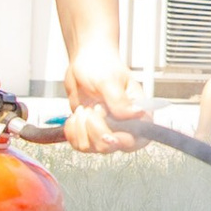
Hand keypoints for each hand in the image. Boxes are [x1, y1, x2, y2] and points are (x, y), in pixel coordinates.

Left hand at [60, 36, 146, 154]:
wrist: (84, 63)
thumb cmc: (101, 65)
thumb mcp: (109, 80)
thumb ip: (120, 100)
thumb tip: (136, 114)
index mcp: (137, 113)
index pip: (137, 139)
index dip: (122, 141)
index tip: (108, 135)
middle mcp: (123, 125)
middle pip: (111, 146)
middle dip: (95, 130)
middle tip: (91, 109)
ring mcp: (106, 129)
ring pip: (92, 147)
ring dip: (81, 129)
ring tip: (83, 110)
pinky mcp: (90, 131)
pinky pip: (79, 143)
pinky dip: (72, 131)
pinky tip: (75, 116)